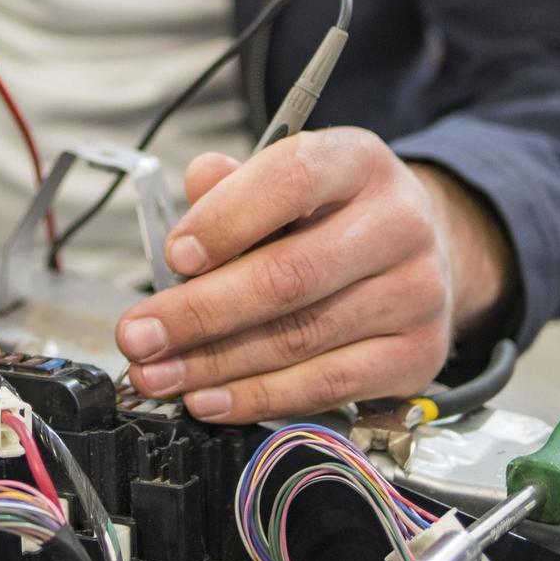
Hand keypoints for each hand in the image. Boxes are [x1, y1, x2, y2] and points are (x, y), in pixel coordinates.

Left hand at [115, 127, 511, 422]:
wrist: (420, 251)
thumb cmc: (333, 215)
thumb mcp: (285, 181)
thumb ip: (234, 185)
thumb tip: (195, 183)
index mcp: (358, 162)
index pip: (290, 180)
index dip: (225, 220)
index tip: (173, 256)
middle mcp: (399, 223)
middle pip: (288, 275)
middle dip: (198, 312)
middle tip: (139, 335)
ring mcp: (415, 292)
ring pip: (299, 337)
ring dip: (214, 364)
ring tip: (157, 373)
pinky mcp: (418, 355)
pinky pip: (326, 386)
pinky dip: (258, 398)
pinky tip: (209, 399)